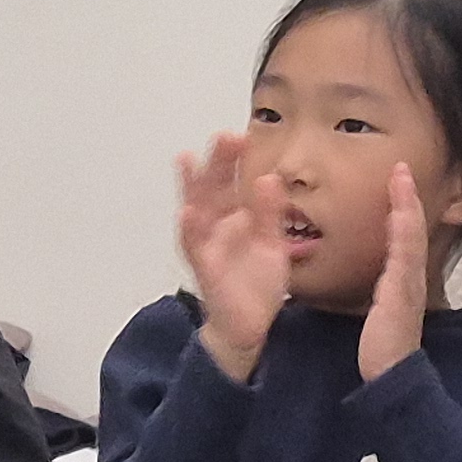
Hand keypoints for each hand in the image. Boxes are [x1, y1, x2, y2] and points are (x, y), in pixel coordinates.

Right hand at [176, 135, 292, 381]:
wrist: (250, 326)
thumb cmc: (256, 283)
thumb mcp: (273, 243)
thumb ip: (271, 213)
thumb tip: (270, 178)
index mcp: (236, 217)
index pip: (234, 182)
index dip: (236, 160)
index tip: (243, 135)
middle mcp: (217, 226)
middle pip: (213, 188)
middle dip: (216, 163)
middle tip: (223, 136)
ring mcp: (208, 245)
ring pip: (196, 209)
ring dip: (191, 186)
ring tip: (187, 160)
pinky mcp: (205, 268)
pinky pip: (193, 247)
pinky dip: (189, 229)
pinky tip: (187, 212)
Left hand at [360, 162, 428, 384]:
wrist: (392, 375)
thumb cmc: (382, 346)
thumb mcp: (377, 310)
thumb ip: (376, 290)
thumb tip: (369, 276)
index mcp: (402, 278)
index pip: (404, 234)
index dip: (402, 205)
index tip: (396, 178)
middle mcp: (410, 277)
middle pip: (412, 228)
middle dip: (407, 196)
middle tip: (401, 167)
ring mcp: (409, 285)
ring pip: (411, 238)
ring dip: (407, 206)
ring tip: (401, 178)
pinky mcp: (402, 296)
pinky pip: (405, 259)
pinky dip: (404, 234)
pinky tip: (400, 214)